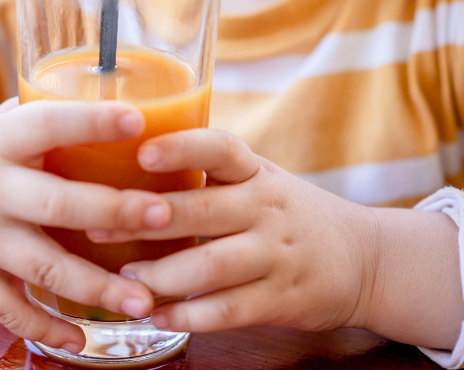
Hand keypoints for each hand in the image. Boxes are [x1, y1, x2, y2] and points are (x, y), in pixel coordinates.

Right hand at [0, 100, 172, 352]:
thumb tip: (94, 117)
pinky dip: (45, 328)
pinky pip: (6, 309)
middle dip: (113, 211)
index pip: (47, 123)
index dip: (91, 122)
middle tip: (163, 215)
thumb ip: (30, 128)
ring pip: (41, 267)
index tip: (140, 121)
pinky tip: (83, 340)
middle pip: (57, 203)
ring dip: (96, 286)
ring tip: (145, 302)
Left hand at [85, 129, 463, 349]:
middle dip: (146, 220)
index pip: (220, 148)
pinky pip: (229, 310)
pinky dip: (190, 316)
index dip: (181, 147)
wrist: (365, 258)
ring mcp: (276, 254)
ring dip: (162, 274)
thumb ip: (209, 176)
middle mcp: (267, 207)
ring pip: (212, 265)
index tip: (141, 152)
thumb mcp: (259, 181)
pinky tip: (158, 316)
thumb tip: (127, 166)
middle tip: (99, 227)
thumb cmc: (287, 214)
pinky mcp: (282, 298)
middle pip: (203, 210)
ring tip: (125, 279)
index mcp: (256, 172)